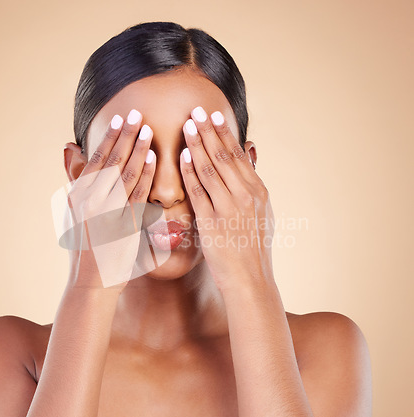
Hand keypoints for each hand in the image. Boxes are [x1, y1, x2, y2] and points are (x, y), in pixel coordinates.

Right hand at [63, 110, 156, 289]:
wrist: (91, 283)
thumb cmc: (86, 249)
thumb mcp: (74, 213)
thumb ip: (77, 182)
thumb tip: (72, 151)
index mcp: (78, 196)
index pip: (97, 160)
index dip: (110, 138)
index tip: (120, 119)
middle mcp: (90, 201)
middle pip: (111, 161)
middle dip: (125, 135)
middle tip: (137, 113)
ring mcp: (106, 212)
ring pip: (125, 174)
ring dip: (138, 150)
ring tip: (148, 129)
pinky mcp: (122, 225)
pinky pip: (137, 195)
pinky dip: (146, 175)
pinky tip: (154, 159)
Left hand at [179, 106, 275, 291]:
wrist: (250, 279)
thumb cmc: (252, 246)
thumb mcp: (262, 211)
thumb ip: (253, 181)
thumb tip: (251, 152)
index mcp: (258, 191)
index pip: (238, 156)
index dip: (225, 134)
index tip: (214, 116)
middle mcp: (246, 195)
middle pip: (225, 156)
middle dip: (210, 131)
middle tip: (197, 110)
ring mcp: (230, 208)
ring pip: (211, 169)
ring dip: (198, 145)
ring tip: (188, 125)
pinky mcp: (212, 222)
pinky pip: (199, 191)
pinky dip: (190, 172)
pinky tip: (183, 156)